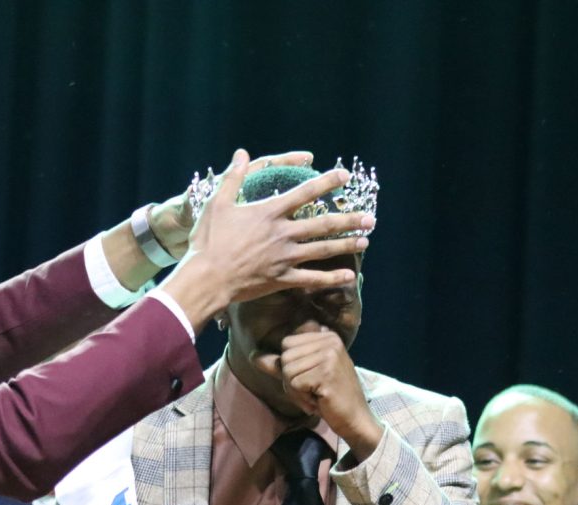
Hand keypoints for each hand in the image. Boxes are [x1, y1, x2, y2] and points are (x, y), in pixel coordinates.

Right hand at [160, 149, 373, 329]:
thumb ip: (233, 178)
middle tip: (369, 217)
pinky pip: (312, 278)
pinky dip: (332, 278)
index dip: (327, 182)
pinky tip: (350, 275)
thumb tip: (241, 153)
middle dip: (349, 219)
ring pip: (323, 249)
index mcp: (270, 213)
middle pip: (323, 224)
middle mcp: (283, 233)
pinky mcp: (282, 279)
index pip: (305, 192)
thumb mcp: (217, 204)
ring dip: (347, 244)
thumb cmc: (208, 240)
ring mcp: (285, 258)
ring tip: (366, 240)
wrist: (207, 277)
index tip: (345, 176)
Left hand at [257, 325, 383, 461]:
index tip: (310, 379)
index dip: (290, 366)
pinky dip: (301, 399)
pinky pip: (293, 384)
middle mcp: (330, 340)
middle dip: (291, 380)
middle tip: (311, 391)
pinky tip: (318, 402)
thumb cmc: (330, 397)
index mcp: (326, 335)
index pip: (287, 344)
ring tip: (315, 396)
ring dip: (296, 391)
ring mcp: (330, 355)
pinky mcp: (326, 372)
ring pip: (287, 371)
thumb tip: (253, 356)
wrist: (355, 418)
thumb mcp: (305, 375)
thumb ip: (280, 364)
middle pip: (285, 357)